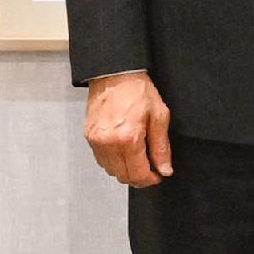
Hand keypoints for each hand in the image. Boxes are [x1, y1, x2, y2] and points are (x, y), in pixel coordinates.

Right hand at [86, 70, 173, 187]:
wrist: (114, 74)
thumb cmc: (136, 90)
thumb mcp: (159, 115)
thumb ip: (161, 146)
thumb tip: (164, 168)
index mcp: (128, 138)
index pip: (138, 174)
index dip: (150, 179)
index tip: (158, 175)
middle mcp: (109, 143)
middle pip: (123, 176)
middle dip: (139, 178)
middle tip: (150, 170)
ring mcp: (97, 141)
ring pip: (111, 171)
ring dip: (125, 171)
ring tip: (137, 160)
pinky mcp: (89, 137)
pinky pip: (101, 160)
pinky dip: (113, 162)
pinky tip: (124, 152)